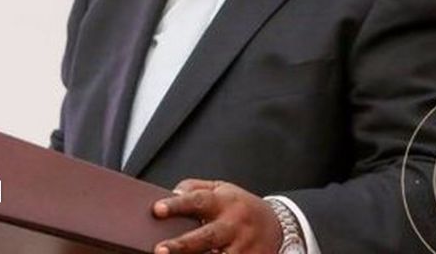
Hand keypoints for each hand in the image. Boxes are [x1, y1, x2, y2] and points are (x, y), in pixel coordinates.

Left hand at [152, 179, 281, 253]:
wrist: (278, 225)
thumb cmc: (239, 206)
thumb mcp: (220, 188)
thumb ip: (194, 189)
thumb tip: (170, 195)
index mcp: (225, 201)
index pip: (198, 200)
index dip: (177, 205)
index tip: (156, 209)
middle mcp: (235, 225)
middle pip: (207, 237)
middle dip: (182, 245)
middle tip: (159, 250)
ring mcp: (244, 247)